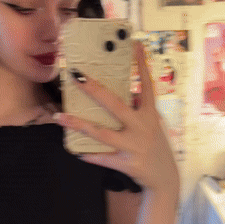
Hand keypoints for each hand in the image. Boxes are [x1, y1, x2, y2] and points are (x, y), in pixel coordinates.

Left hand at [53, 41, 179, 191]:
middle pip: (115, 105)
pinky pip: (103, 159)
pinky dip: (90, 155)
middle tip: (77, 76)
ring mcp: (134, 146)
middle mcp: (142, 127)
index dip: (141, 64)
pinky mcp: (127, 164)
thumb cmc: (155, 147)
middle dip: (94, 90)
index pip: (146, 85)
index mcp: (150, 115)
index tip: (135, 44)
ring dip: (78, 124)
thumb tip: (118, 93)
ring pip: (102, 133)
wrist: (165, 179)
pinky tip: (76, 151)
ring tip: (60, 117)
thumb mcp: (152, 126)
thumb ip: (137, 110)